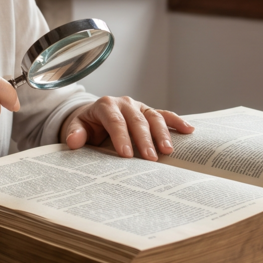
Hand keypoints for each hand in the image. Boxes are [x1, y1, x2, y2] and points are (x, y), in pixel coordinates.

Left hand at [61, 97, 194, 160]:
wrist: (92, 117)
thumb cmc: (85, 125)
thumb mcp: (75, 127)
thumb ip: (74, 133)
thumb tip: (74, 141)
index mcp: (105, 105)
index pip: (115, 121)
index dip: (121, 137)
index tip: (126, 154)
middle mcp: (124, 103)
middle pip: (136, 121)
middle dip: (144, 140)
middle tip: (150, 158)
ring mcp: (139, 107)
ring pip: (153, 118)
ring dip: (162, 134)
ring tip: (168, 151)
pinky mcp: (149, 112)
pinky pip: (164, 115)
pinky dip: (176, 121)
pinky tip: (188, 131)